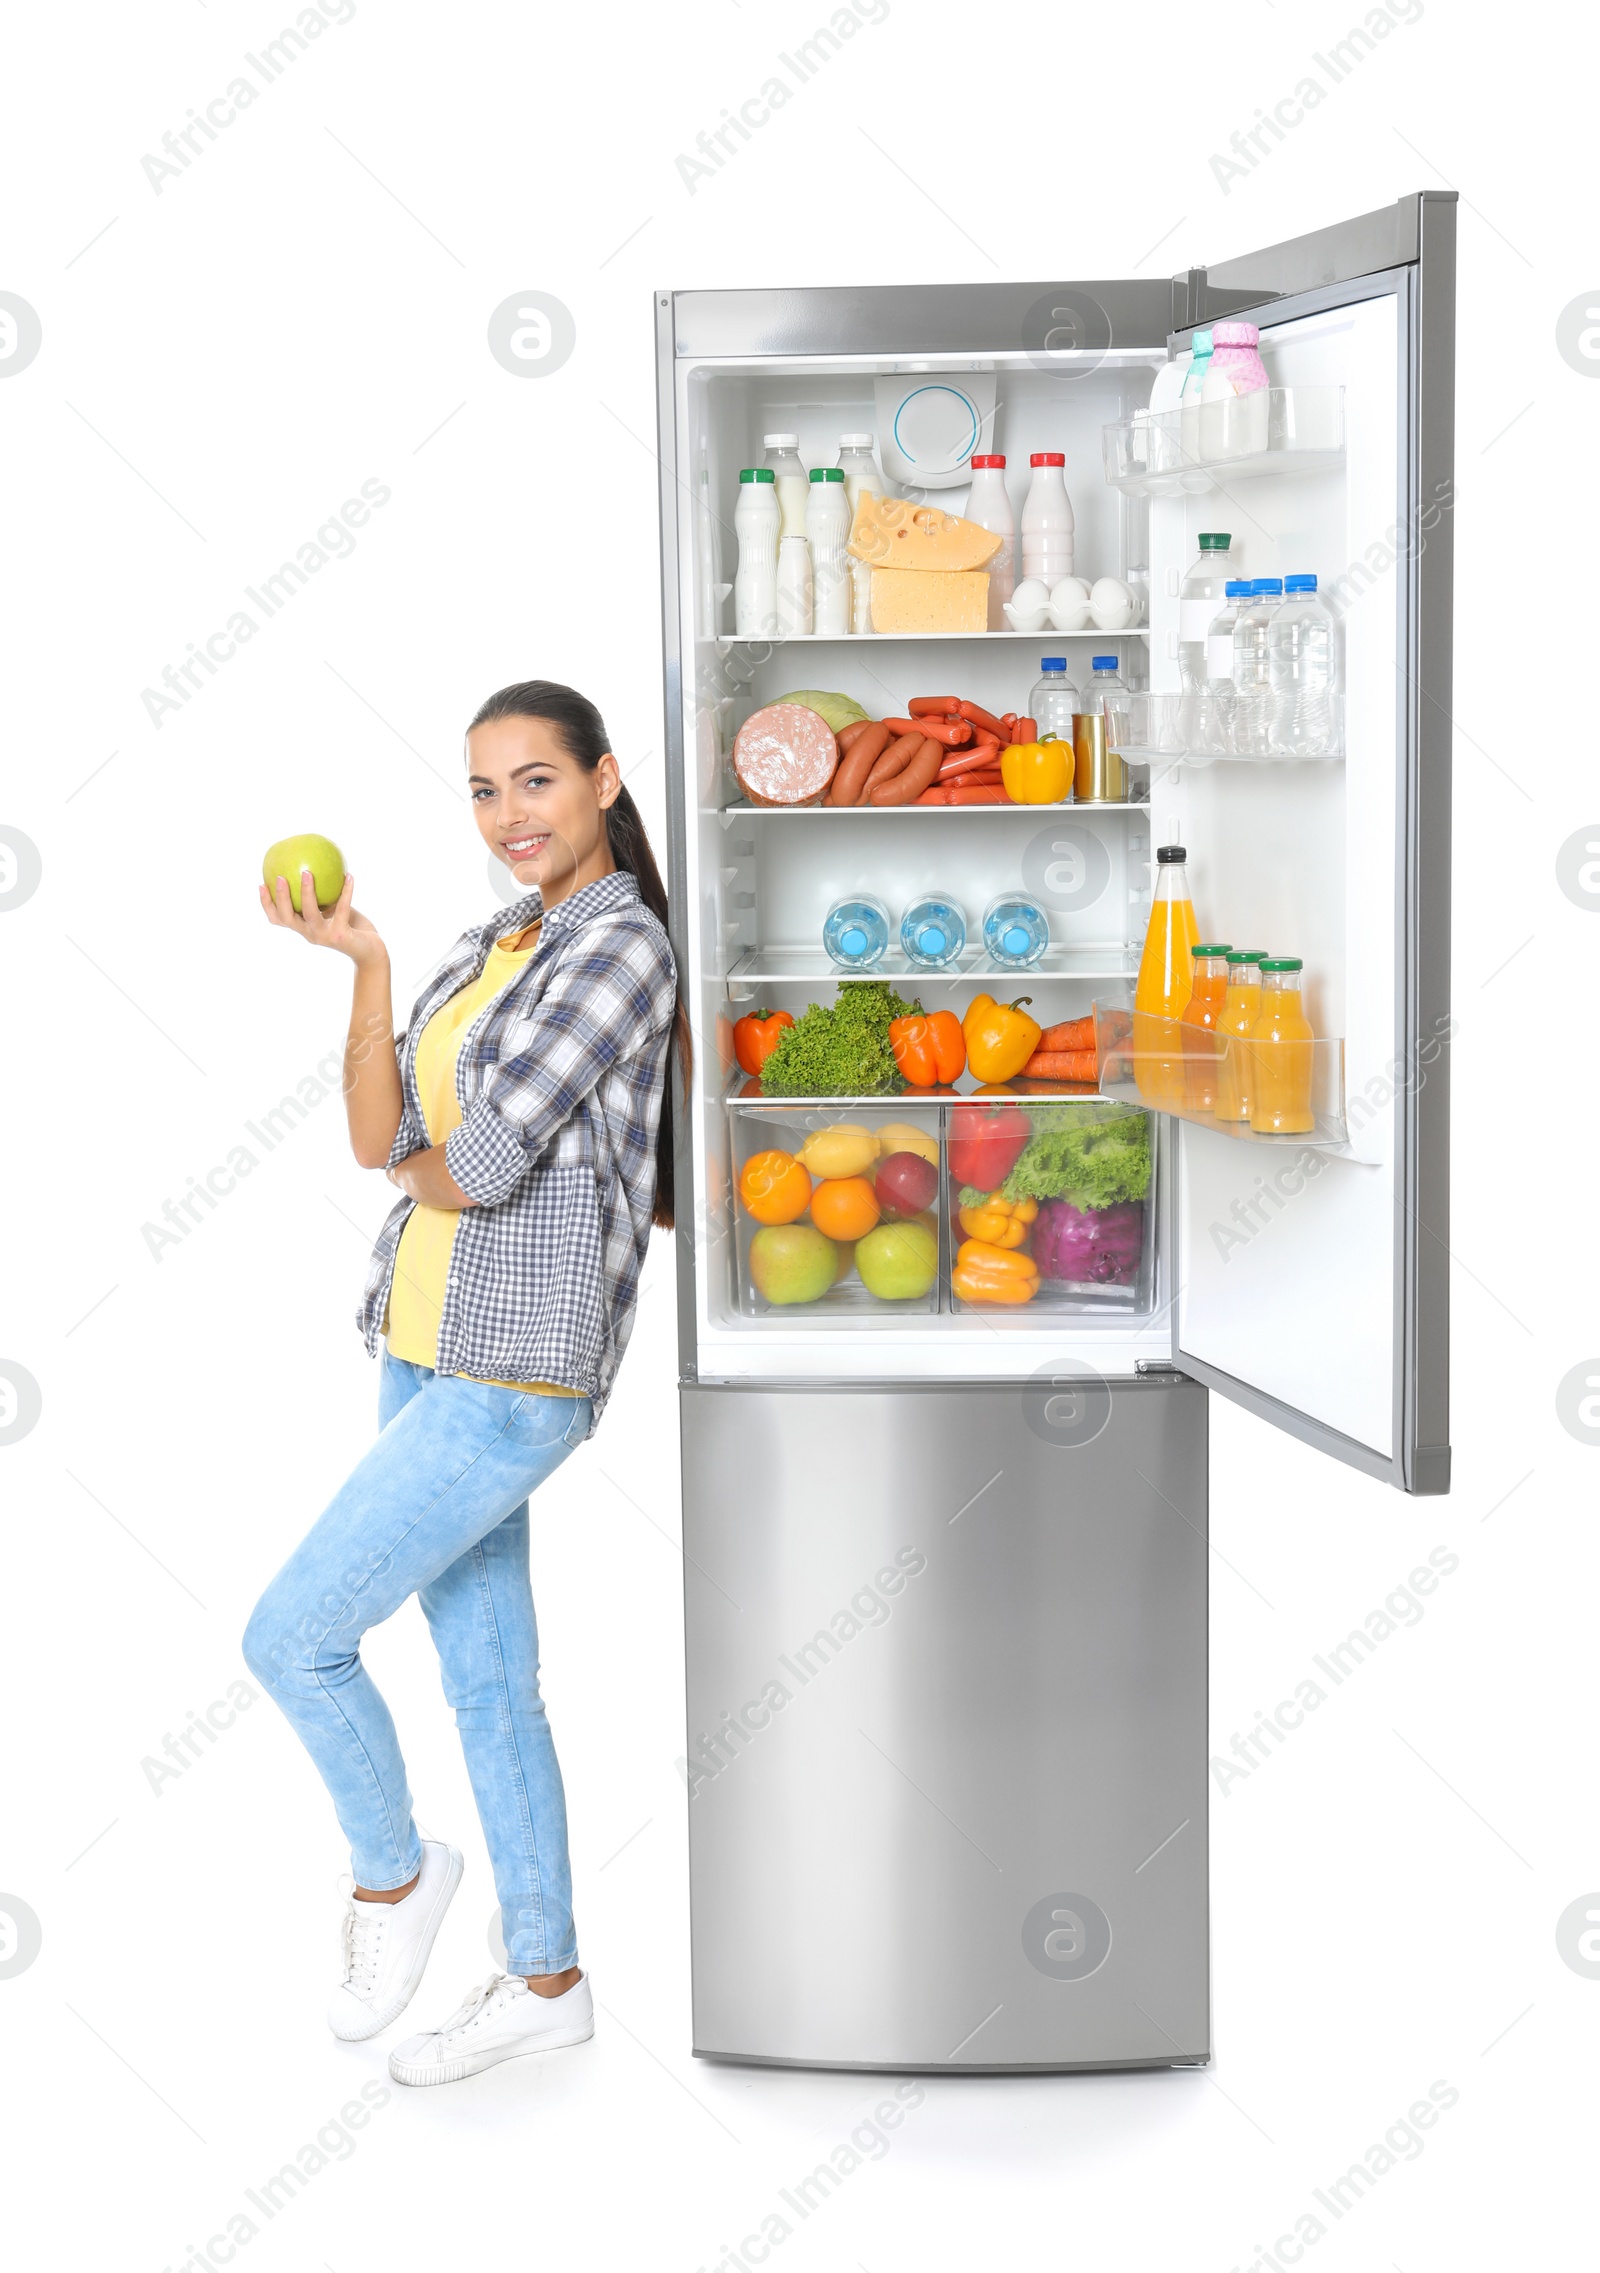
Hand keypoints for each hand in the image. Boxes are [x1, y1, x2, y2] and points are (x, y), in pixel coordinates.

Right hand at [260, 868, 385, 966]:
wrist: (370, 950)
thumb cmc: (351, 926)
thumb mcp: (333, 909)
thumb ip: (323, 895)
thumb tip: (314, 864)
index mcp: (304, 927)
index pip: (278, 919)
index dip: (267, 904)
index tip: (261, 884)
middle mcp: (310, 934)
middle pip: (288, 918)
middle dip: (281, 898)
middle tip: (279, 877)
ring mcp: (324, 936)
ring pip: (310, 914)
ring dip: (307, 893)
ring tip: (307, 872)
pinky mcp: (341, 935)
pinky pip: (342, 909)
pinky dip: (346, 892)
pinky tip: (350, 876)